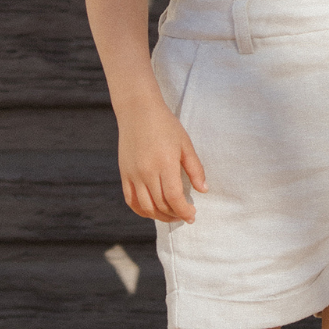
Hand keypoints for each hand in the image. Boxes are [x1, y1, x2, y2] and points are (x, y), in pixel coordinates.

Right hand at [117, 95, 207, 220]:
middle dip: (175, 215)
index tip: (192, 215)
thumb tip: (204, 190)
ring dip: (159, 216)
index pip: (174, 197)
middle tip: (185, 216)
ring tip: (171, 216)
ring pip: (145, 206)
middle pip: (160, 204)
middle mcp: (147, 172)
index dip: (184, 211)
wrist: (138, 111)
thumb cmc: (166, 125)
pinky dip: (142, 211)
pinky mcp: (124, 174)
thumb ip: (195, 169)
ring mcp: (133, 174)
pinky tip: (152, 212)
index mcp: (164, 164)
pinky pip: (131, 200)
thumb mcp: (185, 144)